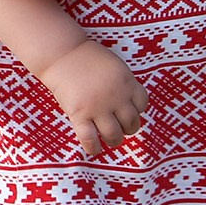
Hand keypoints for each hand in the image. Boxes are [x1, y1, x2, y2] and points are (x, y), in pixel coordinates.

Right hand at [38, 42, 149, 158]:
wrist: (62, 54)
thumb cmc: (86, 57)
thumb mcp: (114, 66)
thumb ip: (123, 83)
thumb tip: (127, 102)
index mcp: (127, 82)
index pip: (142, 104)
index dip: (137, 110)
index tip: (129, 111)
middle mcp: (116, 97)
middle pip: (132, 122)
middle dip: (128, 129)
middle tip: (122, 129)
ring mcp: (98, 107)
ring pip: (114, 135)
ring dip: (114, 141)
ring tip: (111, 141)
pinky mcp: (80, 114)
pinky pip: (90, 138)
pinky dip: (93, 148)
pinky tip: (94, 150)